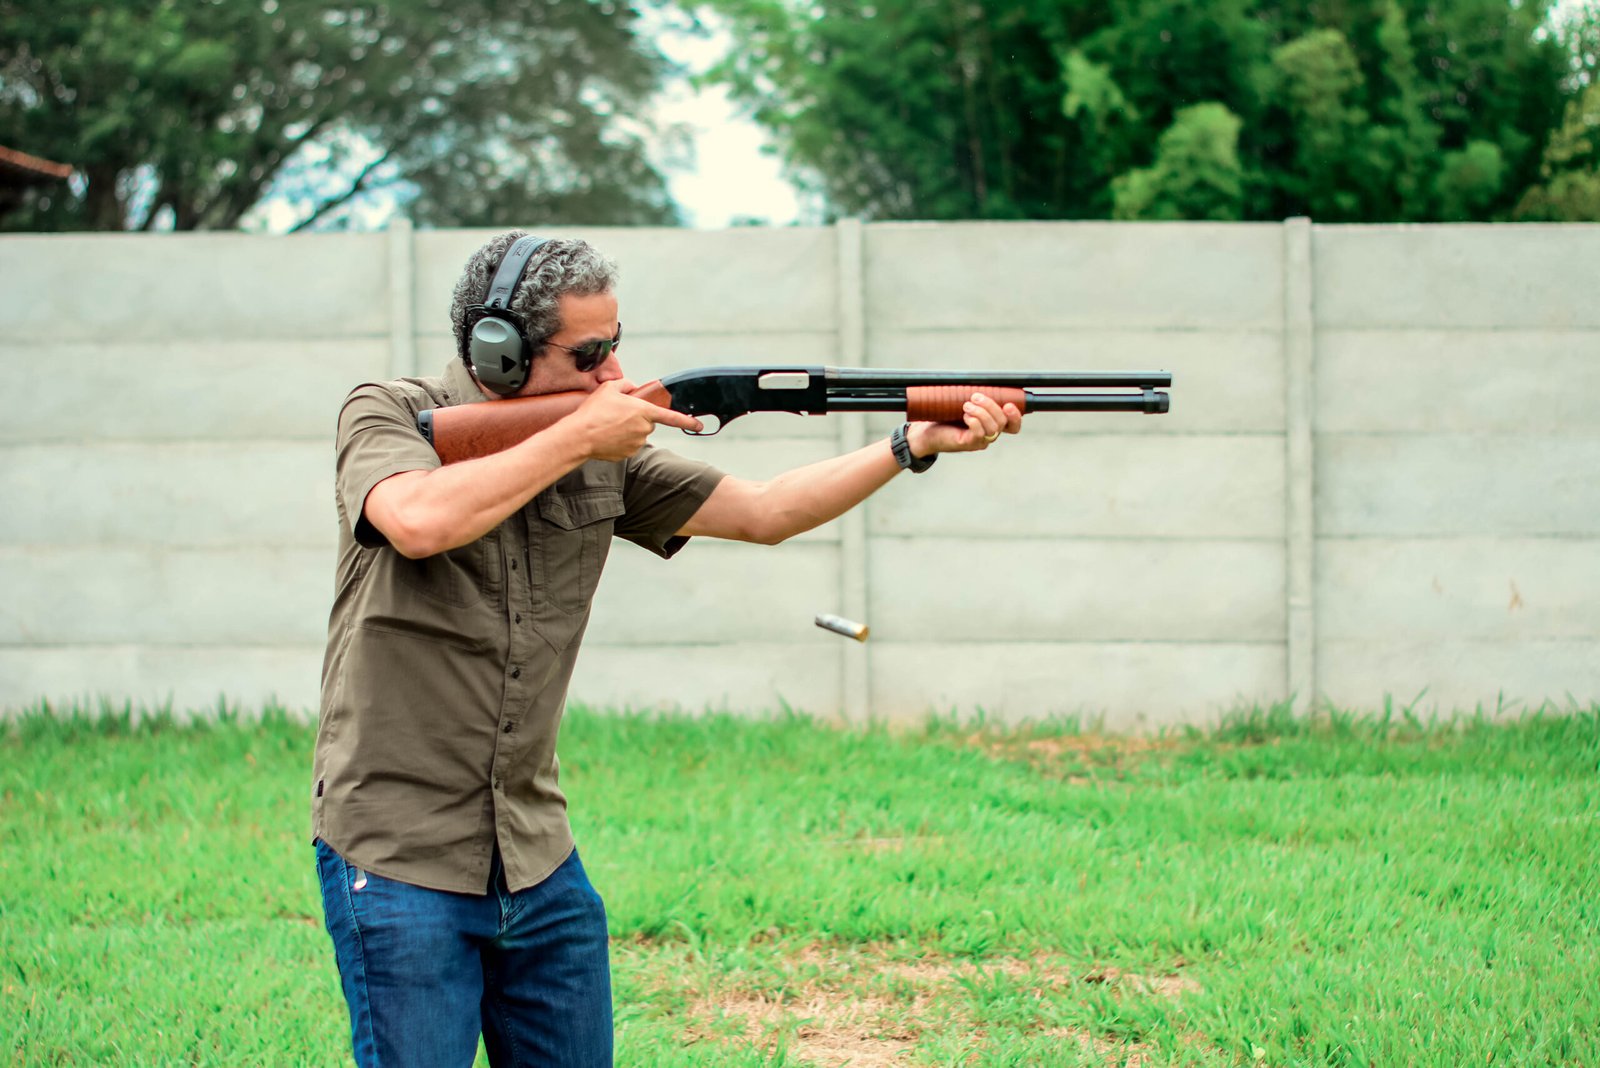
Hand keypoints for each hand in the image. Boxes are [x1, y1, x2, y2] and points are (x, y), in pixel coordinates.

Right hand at [571, 380, 702, 460]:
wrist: (579, 436)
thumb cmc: (594, 411)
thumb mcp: (609, 389)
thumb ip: (626, 385)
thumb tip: (632, 389)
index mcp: (644, 411)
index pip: (672, 417)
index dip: (687, 421)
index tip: (699, 425)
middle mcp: (644, 429)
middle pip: (648, 422)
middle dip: (637, 418)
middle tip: (617, 414)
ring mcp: (636, 444)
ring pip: (638, 434)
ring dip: (628, 430)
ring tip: (608, 425)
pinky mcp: (628, 454)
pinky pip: (628, 445)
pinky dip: (620, 441)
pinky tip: (607, 436)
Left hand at [906, 391, 1021, 457]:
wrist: (924, 432)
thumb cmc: (943, 416)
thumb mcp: (962, 402)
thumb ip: (975, 396)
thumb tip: (981, 380)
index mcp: (991, 424)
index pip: (1013, 425)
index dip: (1016, 416)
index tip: (1009, 404)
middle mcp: (988, 435)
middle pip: (1003, 422)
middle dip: (991, 406)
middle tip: (974, 396)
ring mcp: (979, 441)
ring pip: (993, 428)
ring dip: (981, 412)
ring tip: (966, 405)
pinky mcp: (968, 444)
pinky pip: (979, 433)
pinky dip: (974, 421)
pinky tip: (964, 416)